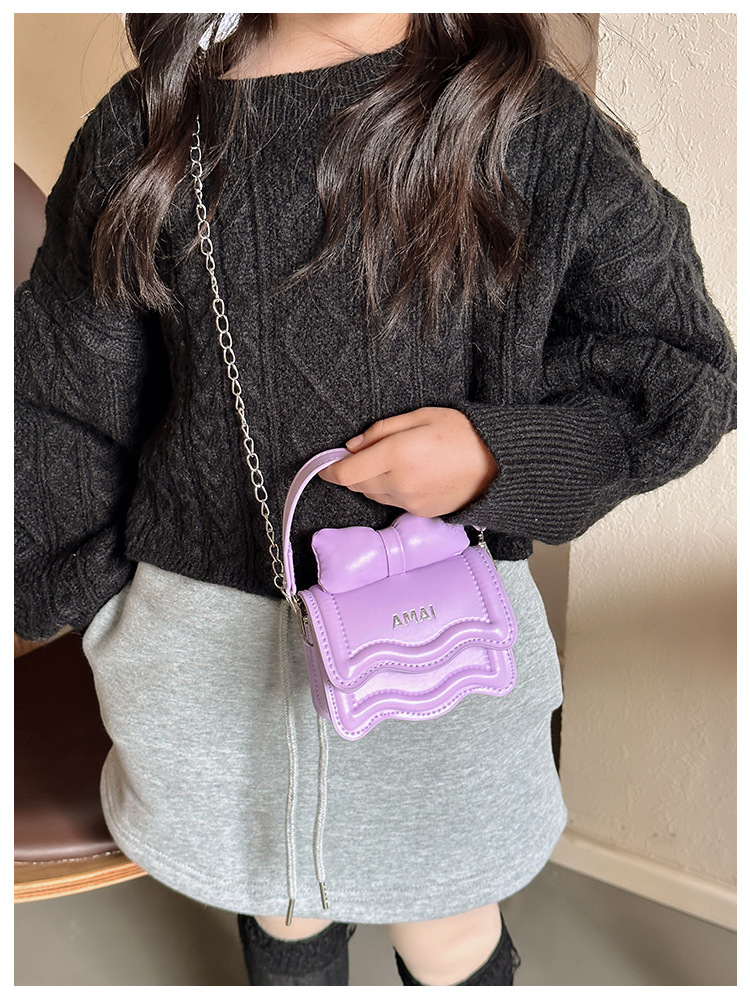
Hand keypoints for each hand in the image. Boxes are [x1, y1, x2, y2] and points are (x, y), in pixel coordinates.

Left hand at [318, 407, 498, 517]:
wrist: (499, 464)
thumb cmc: (464, 433)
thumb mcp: (421, 416)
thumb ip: (382, 430)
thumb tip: (353, 446)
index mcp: (397, 454)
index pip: (347, 472)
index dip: (331, 470)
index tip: (325, 465)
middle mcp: (400, 483)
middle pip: (357, 484)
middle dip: (354, 472)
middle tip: (363, 455)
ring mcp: (410, 501)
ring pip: (374, 495)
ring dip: (372, 481)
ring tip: (394, 462)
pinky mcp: (420, 512)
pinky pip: (393, 502)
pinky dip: (391, 491)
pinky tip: (410, 475)